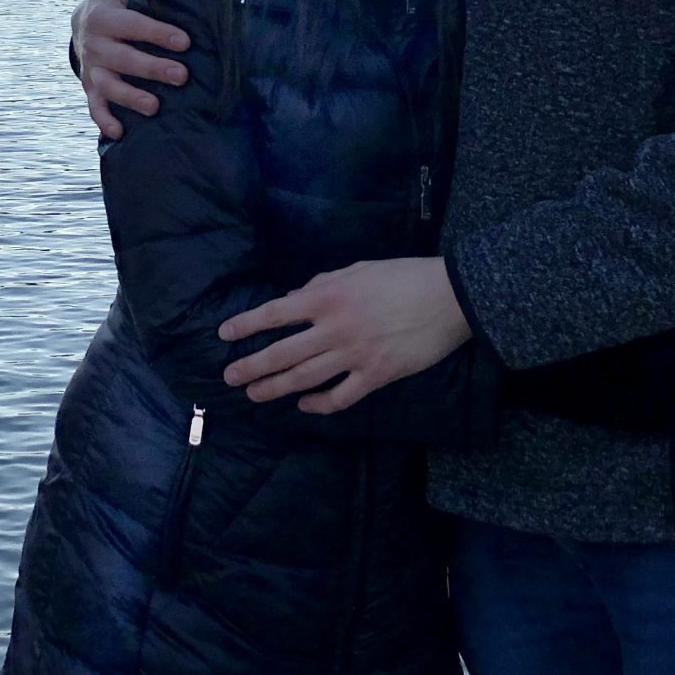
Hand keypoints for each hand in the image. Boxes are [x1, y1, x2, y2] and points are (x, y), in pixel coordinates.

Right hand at [73, 0, 190, 138]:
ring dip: (130, 98)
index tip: (185, 41)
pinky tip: (119, 133)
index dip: (157, 33)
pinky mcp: (91, 88)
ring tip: (155, 107)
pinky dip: (104, 120)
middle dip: (152, 68)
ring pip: (109, 86)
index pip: (132, 25)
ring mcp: (92, 69)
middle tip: (182, 76)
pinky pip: (94, 107)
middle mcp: (95, 45)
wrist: (80, 23)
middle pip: (124, 59)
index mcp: (104, 16)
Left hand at [218, 258, 469, 414]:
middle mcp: (335, 328)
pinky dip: (319, 404)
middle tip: (229, 377)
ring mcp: (355, 355)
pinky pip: (341, 397)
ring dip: (276, 388)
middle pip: (283, 353)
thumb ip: (322, 284)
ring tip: (254, 394)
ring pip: (305, 378)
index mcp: (328, 297)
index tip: (224, 334)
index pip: (276, 313)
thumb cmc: (404, 276)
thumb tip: (293, 299)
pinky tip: (304, 405)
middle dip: (252, 366)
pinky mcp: (377, 376)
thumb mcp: (358, 269)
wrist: (450, 297)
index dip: (247, 325)